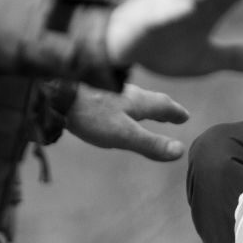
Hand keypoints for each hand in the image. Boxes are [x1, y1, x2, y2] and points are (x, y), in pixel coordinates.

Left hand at [63, 84, 190, 161]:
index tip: (185, 116)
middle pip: (149, 99)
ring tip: (146, 109)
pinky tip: (113, 106)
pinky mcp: (91, 91)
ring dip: (143, 104)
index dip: (175, 113)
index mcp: (137, 102)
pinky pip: (115, 97)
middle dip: (162, 107)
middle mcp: (126, 93)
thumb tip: (180, 151)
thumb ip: (151, 144)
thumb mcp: (124, 135)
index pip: (163, 106)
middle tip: (172, 112)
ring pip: (132, 97)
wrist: (57, 93)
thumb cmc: (92, 115)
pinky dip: (123, 103)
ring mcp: (108, 91)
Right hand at [105, 0, 242, 76]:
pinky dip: (174, 9)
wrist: (121, 49)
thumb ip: (235, 57)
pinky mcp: (145, 21)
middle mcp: (188, 1)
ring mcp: (166, 8)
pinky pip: (161, 14)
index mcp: (205, 8)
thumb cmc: (164, 47)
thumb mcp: (204, 60)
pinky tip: (188, 6)